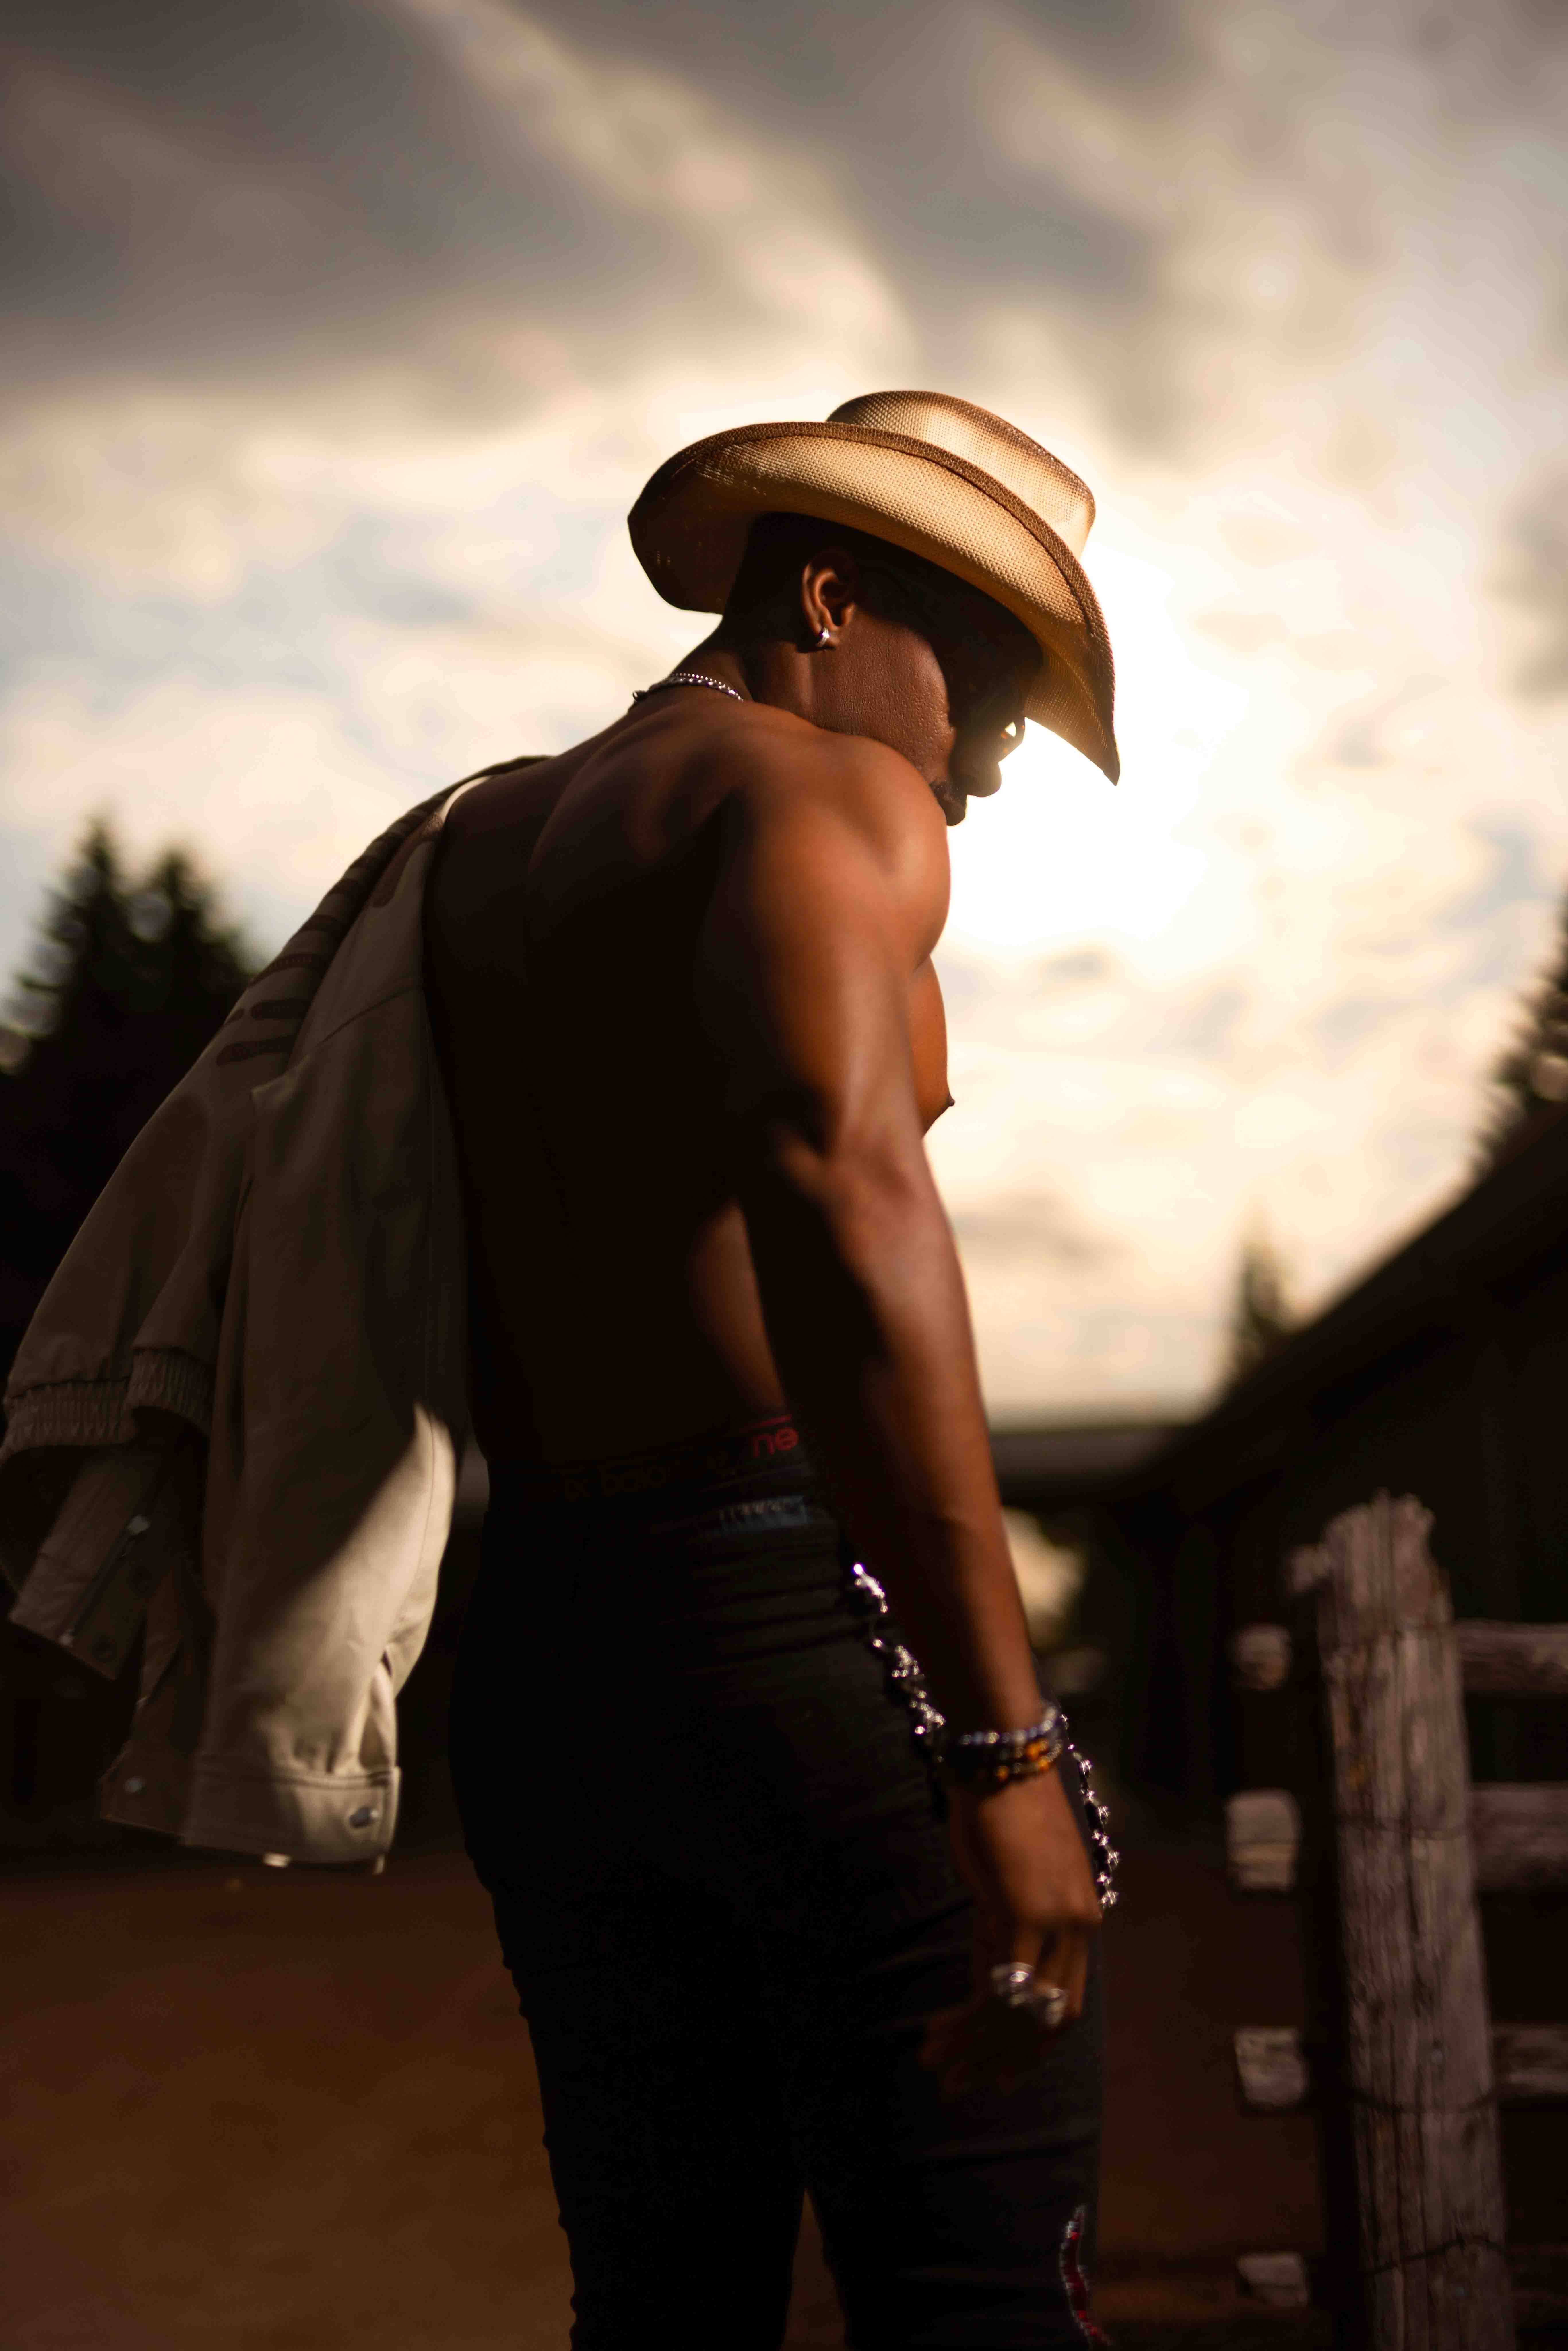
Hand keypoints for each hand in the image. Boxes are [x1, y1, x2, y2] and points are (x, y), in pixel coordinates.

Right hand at [919, 1763, 1101, 2095]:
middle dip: (1000, 2061)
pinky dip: (969, 2018)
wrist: (1002, 1764)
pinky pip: (1000, 1987)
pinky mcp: (1026, 1915)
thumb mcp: (1007, 1884)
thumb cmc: (1001, 1816)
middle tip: (958, 2084)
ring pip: (1021, 2013)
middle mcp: (1080, 1928)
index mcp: (1082, 1921)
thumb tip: (987, 1982)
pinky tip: (940, 2030)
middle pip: (1048, 2022)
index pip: (1066, 2007)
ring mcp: (1057, 1923)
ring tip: (935, 2064)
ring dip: (975, 2047)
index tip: (994, 2074)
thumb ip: (1005, 1931)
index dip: (1031, 2049)